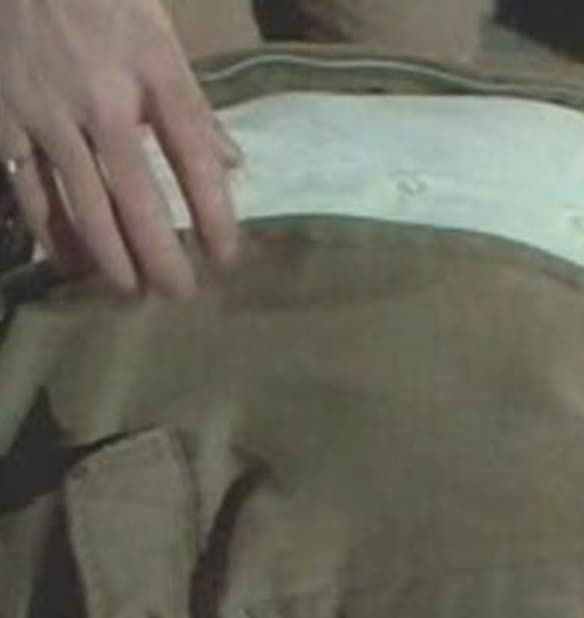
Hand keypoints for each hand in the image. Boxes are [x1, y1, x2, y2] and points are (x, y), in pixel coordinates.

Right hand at [0, 0, 240, 297]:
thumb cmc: (105, 1)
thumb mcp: (164, 42)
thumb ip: (195, 108)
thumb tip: (233, 164)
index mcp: (155, 77)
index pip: (196, 161)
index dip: (214, 216)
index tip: (227, 257)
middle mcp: (102, 103)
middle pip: (136, 198)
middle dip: (159, 255)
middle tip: (178, 295)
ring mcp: (48, 115)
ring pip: (81, 205)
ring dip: (109, 257)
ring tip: (131, 291)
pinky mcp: (5, 121)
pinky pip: (30, 192)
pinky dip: (53, 234)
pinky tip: (70, 263)